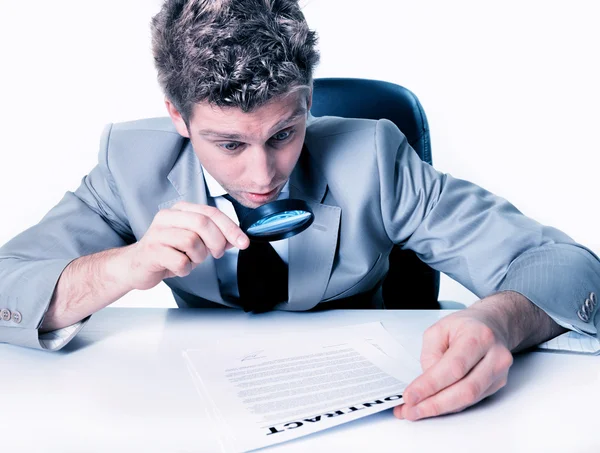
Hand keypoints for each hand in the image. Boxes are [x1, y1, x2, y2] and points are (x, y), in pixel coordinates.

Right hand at [124, 201, 249, 289]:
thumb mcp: (194, 241)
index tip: (243, 242)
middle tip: (216, 254)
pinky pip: (180, 260)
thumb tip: (236, 239)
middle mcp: (167, 217)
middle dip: (216, 242)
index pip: (211, 213)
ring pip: (192, 241)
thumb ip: (215, 237)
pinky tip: (179, 267)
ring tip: (191, 260)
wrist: (136, 266)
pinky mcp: (151, 251)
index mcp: (180, 210)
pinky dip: (186, 268)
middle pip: (203, 223)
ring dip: (199, 257)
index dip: (230, 228)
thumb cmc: (167, 252)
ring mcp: (157, 233)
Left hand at [394, 296, 513, 420]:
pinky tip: (433, 405)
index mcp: (478, 336)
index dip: (430, 385)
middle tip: (411, 411)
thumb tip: (426, 384)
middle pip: (465, 389)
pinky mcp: (497, 384)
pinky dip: (450, 406)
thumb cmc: (465, 326)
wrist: (491, 324)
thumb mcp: (438, 329)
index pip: (453, 367)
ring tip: (417, 411)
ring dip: (440, 409)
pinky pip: (471, 400)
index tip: (411, 396)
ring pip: (469, 399)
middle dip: (434, 404)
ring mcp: (498, 372)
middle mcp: (494, 355)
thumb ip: (430, 355)